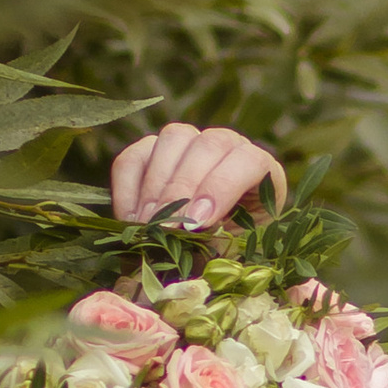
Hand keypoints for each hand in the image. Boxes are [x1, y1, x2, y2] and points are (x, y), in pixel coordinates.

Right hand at [110, 121, 286, 236]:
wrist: (211, 236)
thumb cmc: (230, 242)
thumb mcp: (235, 244)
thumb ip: (218, 242)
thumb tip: (185, 247)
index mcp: (260, 167)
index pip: (247, 160)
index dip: (221, 188)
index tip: (198, 222)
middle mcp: (226, 144)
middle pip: (206, 146)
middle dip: (182, 191)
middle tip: (165, 229)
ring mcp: (189, 140)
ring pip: (172, 140)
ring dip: (156, 186)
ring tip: (147, 225)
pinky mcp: (152, 148)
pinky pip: (135, 156)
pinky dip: (128, 187)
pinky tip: (131, 219)